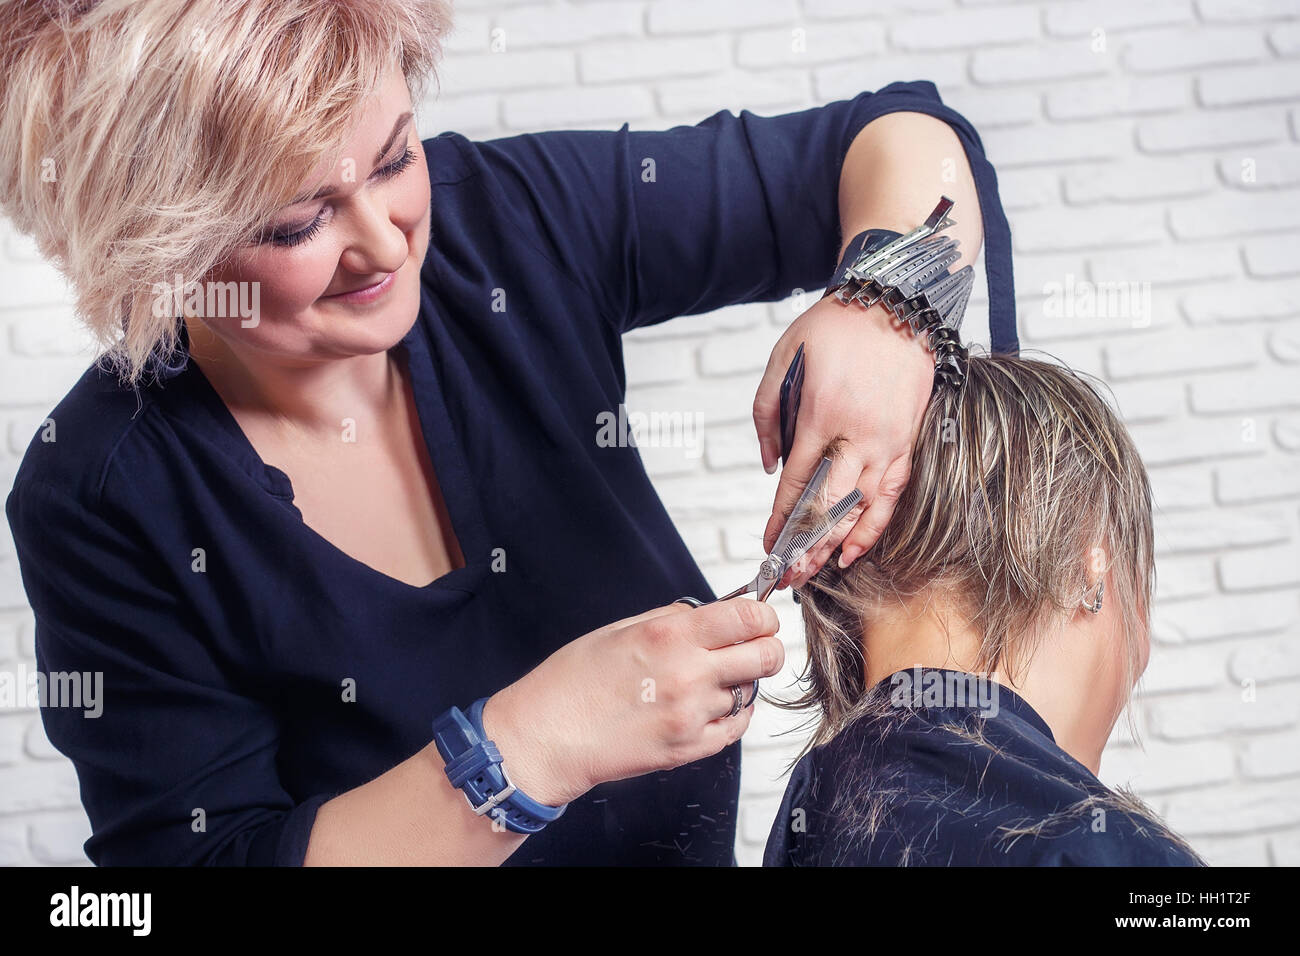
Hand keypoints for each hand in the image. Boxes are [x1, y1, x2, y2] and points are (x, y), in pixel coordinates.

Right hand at [481, 599, 782, 805]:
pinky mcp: (689, 749)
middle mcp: (688, 674)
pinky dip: (732, 714)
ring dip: (739, 683)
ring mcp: (692, 716)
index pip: (747, 618)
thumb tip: (709, 613)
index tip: (761, 619)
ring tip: (710, 680)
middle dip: (766, 648)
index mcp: (669, 636)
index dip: (763, 616)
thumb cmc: (571, 682)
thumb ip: (671, 618)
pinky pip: (736, 727)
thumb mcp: (619, 630)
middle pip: (765, 656)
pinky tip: (709, 705)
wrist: (546, 737)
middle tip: (755, 647)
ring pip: (749, 692)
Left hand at [753, 293, 934, 585]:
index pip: (797, 483)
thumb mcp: (782, 357)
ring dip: (835, 545)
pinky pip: (891, 496)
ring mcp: (888, 442)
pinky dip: (874, 527)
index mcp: (821, 414)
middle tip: (786, 574)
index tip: (767, 545)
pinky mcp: (909, 442)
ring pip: (861, 508)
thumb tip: (771, 465)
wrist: (896, 304)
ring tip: (813, 573)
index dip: (780, 519)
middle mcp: (858, 435)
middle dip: (804, 546)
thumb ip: (768, 414)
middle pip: (829, 506)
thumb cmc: (835, 328)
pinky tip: (854, 551)